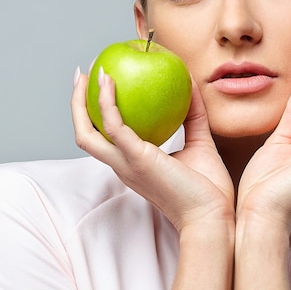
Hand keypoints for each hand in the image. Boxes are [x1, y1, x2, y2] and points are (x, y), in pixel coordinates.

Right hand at [71, 69, 234, 232]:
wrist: (212, 217)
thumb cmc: (208, 189)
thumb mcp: (200, 142)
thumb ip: (193, 115)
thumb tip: (190, 84)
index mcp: (133, 164)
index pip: (105, 137)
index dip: (96, 113)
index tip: (100, 86)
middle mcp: (123, 165)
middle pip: (86, 134)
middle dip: (78, 104)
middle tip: (83, 75)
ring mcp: (126, 164)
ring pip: (87, 133)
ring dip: (81, 101)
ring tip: (90, 72)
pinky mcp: (137, 159)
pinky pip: (113, 126)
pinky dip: (107, 102)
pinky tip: (110, 82)